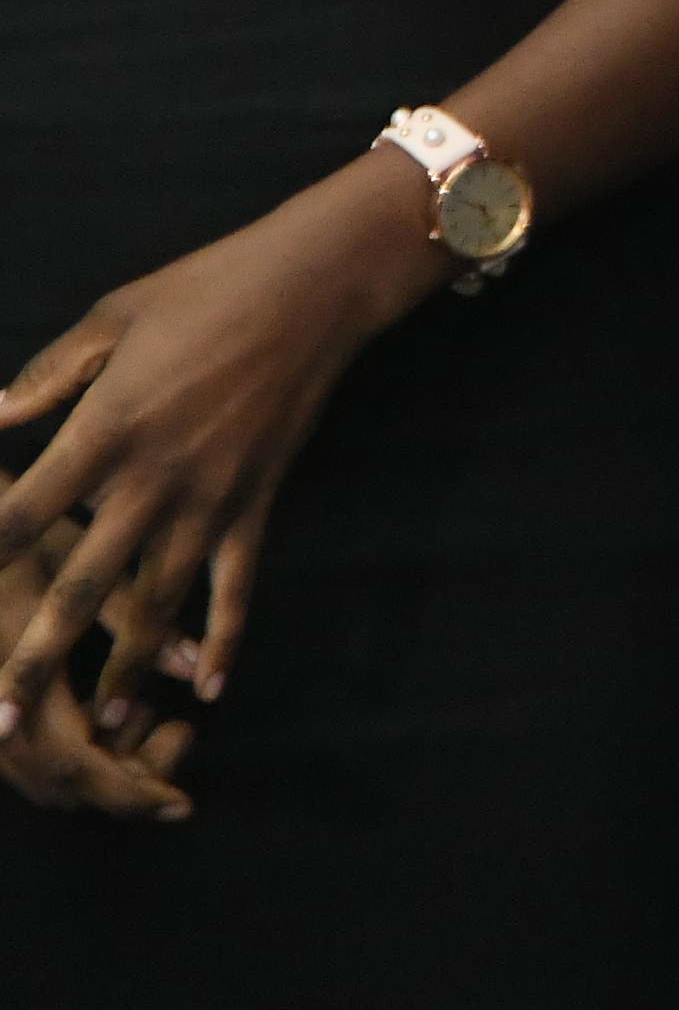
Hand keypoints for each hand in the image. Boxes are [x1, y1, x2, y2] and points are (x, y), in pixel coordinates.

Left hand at [0, 165, 446, 747]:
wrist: (317, 285)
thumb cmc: (206, 289)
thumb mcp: (112, 318)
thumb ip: (45, 378)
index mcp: (106, 428)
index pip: (24, 513)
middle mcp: (154, 477)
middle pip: (81, 584)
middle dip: (36, 655)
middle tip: (3, 718)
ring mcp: (212, 495)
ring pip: (156, 601)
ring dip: (124, 666)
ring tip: (96, 724)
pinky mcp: (257, 500)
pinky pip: (237, 583)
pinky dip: (223, 636)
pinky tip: (205, 684)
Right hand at [0, 549, 194, 821]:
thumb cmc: (19, 533)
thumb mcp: (79, 563)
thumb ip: (136, 619)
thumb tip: (194, 664)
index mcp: (15, 678)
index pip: (77, 765)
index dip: (133, 791)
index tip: (183, 804)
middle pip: (60, 781)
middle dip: (127, 778)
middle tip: (178, 738)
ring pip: (39, 773)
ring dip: (101, 762)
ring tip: (148, 716)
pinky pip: (21, 752)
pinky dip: (71, 746)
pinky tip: (103, 710)